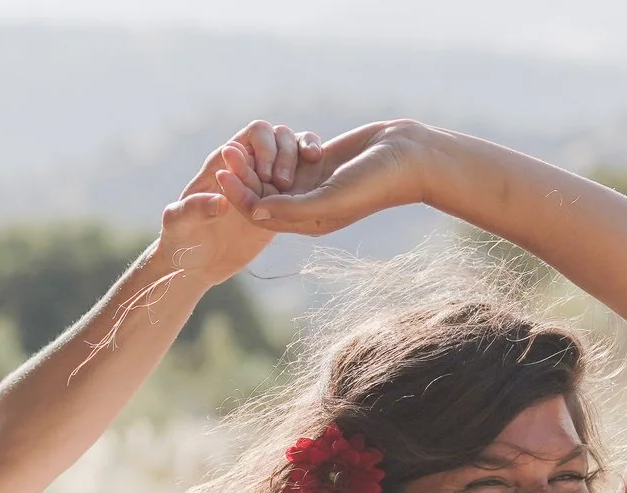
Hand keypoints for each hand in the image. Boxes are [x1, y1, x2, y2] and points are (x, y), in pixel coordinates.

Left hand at [158, 121, 323, 284]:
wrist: (193, 261)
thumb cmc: (179, 239)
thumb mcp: (178, 223)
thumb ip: (194, 209)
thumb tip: (220, 203)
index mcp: (225, 163)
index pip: (253, 134)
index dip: (264, 146)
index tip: (264, 175)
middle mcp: (248, 167)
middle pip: (278, 137)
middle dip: (284, 154)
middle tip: (280, 182)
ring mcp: (266, 181)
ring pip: (292, 151)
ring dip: (298, 159)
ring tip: (293, 184)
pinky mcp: (280, 199)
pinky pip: (300, 173)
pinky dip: (309, 167)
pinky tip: (312, 179)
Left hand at [216, 119, 437, 237]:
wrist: (406, 156)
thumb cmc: (373, 183)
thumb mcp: (330, 198)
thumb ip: (293, 208)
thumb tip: (254, 212)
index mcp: (306, 222)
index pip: (262, 213)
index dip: (239, 196)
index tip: (220, 174)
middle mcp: (306, 205)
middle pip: (264, 193)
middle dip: (243, 176)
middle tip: (226, 151)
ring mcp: (312, 184)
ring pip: (274, 174)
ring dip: (256, 161)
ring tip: (239, 142)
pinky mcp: (319, 162)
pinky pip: (289, 156)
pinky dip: (277, 148)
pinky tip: (264, 135)